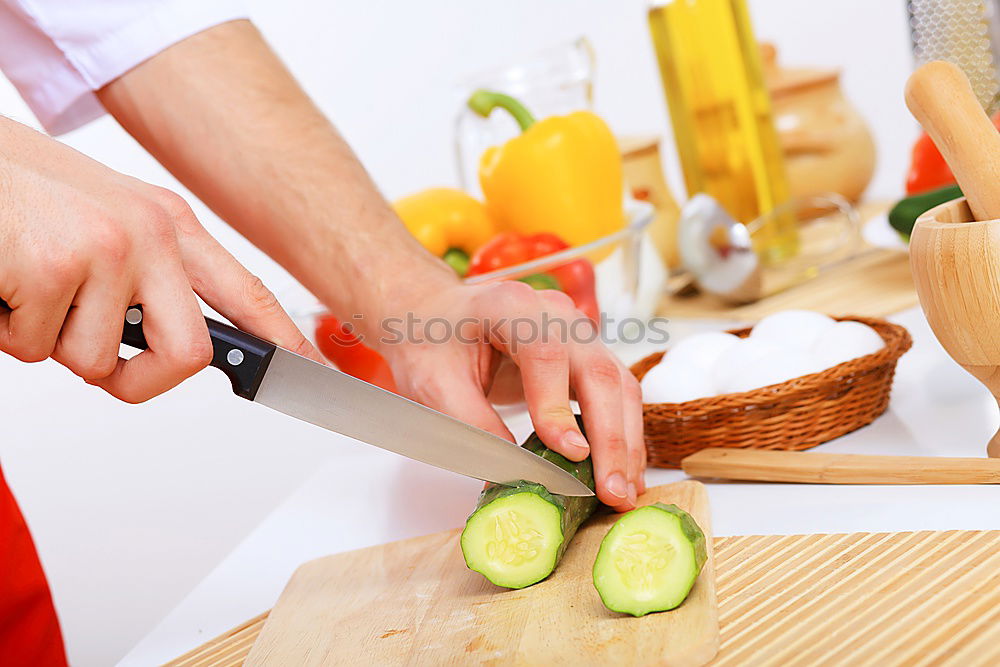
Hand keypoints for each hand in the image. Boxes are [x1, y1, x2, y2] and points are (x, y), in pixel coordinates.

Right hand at [0, 118, 320, 401]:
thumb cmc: (24, 193)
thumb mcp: (107, 221)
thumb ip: (148, 276)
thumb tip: (162, 338)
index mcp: (171, 225)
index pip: (246, 293)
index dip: (282, 340)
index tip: (309, 371)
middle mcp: (151, 235)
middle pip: (188, 355)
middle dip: (141, 381)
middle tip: (107, 370)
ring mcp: (107, 250)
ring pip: (95, 362)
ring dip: (51, 341)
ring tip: (28, 286)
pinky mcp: (56, 267)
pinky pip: (36, 348)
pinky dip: (8, 329)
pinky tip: (4, 279)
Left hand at [377, 280, 645, 511]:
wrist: (435, 317)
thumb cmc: (430, 343)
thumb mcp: (433, 383)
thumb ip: (472, 425)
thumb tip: (513, 477)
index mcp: (511, 306)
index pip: (545, 353)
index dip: (559, 405)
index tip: (571, 454)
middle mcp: (556, 314)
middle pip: (597, 372)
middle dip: (610, 438)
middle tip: (612, 492)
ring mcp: (578, 335)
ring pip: (618, 386)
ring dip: (625, 443)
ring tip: (624, 494)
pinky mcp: (587, 360)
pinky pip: (616, 396)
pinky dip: (623, 437)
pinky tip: (623, 474)